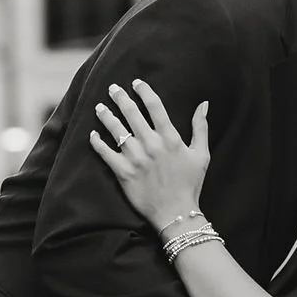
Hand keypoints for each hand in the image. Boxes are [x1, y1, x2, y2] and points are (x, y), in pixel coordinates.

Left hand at [90, 79, 213, 232]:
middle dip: (120, 97)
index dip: (144, 91)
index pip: (155, 106)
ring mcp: (135, 158)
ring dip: (106, 116)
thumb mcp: (202, 155)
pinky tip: (93, 135)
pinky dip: (97, 142)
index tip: (136, 83)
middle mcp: (151, 144)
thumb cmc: (190, 184)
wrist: (176, 214)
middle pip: (131, 113)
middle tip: (112, 88)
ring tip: (99, 107)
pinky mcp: (123, 172)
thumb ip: (201, 128)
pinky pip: (105, 153)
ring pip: (116, 130)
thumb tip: (203, 104)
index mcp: (170, 138)